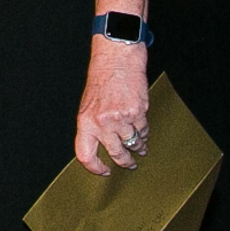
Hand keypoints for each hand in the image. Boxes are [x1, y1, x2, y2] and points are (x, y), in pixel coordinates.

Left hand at [74, 39, 150, 174]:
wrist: (116, 58)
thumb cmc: (101, 79)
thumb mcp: (87, 104)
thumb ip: (92, 126)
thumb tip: (99, 147)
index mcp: (85, 121)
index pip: (85, 155)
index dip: (95, 168)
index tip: (104, 171)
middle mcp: (102, 122)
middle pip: (115, 153)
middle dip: (125, 162)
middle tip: (129, 164)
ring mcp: (121, 117)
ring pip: (132, 143)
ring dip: (138, 148)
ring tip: (140, 149)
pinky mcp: (137, 111)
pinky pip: (143, 130)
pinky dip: (144, 134)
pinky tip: (144, 134)